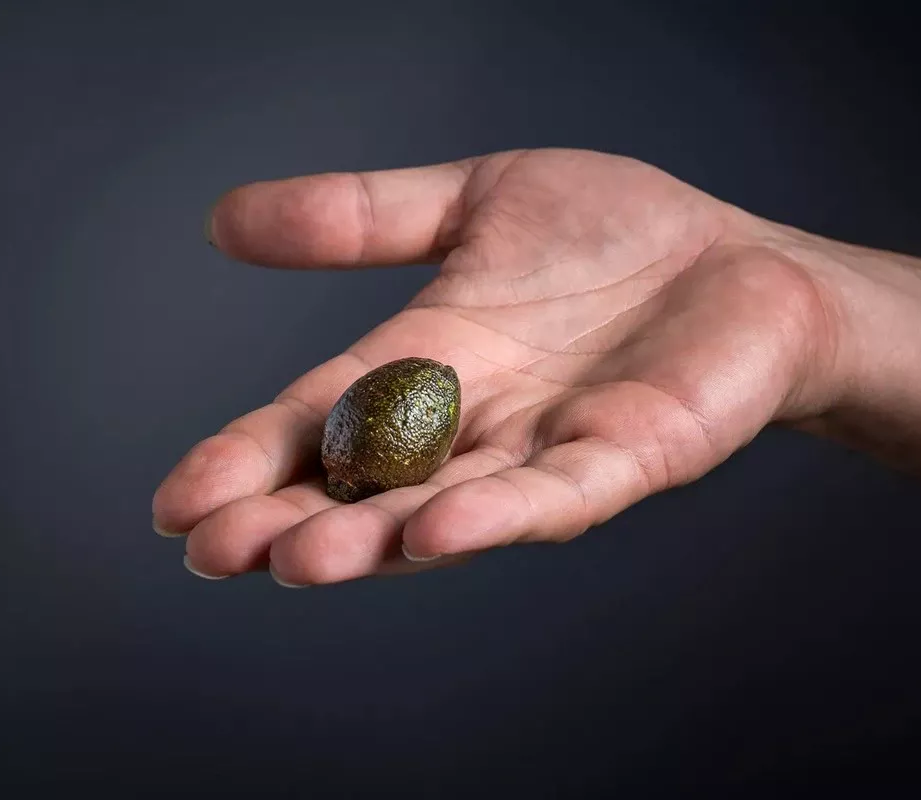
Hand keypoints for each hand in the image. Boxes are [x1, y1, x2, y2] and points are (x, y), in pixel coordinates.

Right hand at [153, 148, 842, 585]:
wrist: (744, 259)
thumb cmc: (621, 236)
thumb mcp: (476, 200)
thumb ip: (366, 216)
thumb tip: (224, 220)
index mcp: (436, 360)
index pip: (324, 417)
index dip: (252, 458)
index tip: (176, 504)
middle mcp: (481, 421)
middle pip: (372, 482)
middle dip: (294, 519)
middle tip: (213, 553)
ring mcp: (553, 446)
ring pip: (450, 505)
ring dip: (375, 537)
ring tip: (296, 561)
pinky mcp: (631, 455)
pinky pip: (558, 494)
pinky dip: (498, 515)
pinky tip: (434, 533)